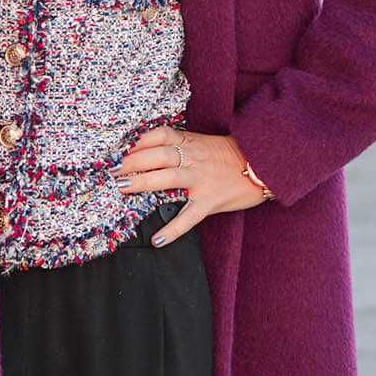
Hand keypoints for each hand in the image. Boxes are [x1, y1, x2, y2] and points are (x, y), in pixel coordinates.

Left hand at [112, 127, 268, 245]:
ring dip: (142, 182)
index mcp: (190, 143)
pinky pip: (189, 216)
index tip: (120, 149)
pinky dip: (173, 229)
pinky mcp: (210, 201)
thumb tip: (151, 154)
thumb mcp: (203, 144)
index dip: (138, 142)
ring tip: (121, 189)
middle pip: (157, 155)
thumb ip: (180, 147)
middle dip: (132, 162)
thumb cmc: (230, 156)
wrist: (264, 165)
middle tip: (111, 170)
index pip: (159, 135)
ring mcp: (201, 180)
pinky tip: (158, 240)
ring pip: (167, 178)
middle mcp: (193, 159)